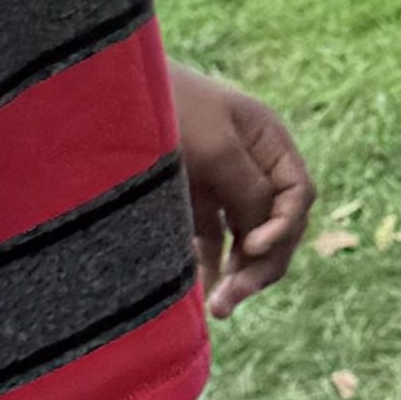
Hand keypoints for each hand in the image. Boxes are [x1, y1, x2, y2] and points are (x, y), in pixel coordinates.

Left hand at [171, 62, 314, 303]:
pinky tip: (197, 291)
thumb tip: (268, 237)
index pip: (297, 196)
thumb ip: (251, 190)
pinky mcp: (189, 200)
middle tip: (233, 298)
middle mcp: (250, 164)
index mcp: (267, 141)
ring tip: (216, 308)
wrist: (104, 91)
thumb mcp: (216, 146)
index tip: (251, 247)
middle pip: (276, 224)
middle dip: (261, 264)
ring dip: (238, 275)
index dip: (284, 227)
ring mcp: (220, 183)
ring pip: (245, 239)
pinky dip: (210, 267)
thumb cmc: (167, 107)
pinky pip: (211, 241)